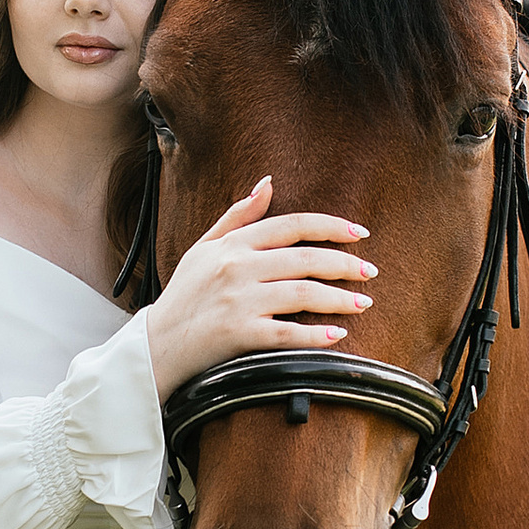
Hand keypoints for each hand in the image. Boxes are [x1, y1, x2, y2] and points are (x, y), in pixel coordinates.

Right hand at [141, 176, 376, 400]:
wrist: (157, 345)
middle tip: (370, 271)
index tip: (360, 233)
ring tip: (363, 303)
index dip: (331, 226)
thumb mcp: (204, 248)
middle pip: (306, 259)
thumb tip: (268, 183)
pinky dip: (317, 335)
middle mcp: (237, 268)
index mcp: (233, 244)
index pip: (292, 225)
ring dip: (340, 299)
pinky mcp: (240, 335)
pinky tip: (338, 335)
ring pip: (303, 294)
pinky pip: (288, 334)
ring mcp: (239, 302)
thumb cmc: (185, 295)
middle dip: (346, 264)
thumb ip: (238, 216)